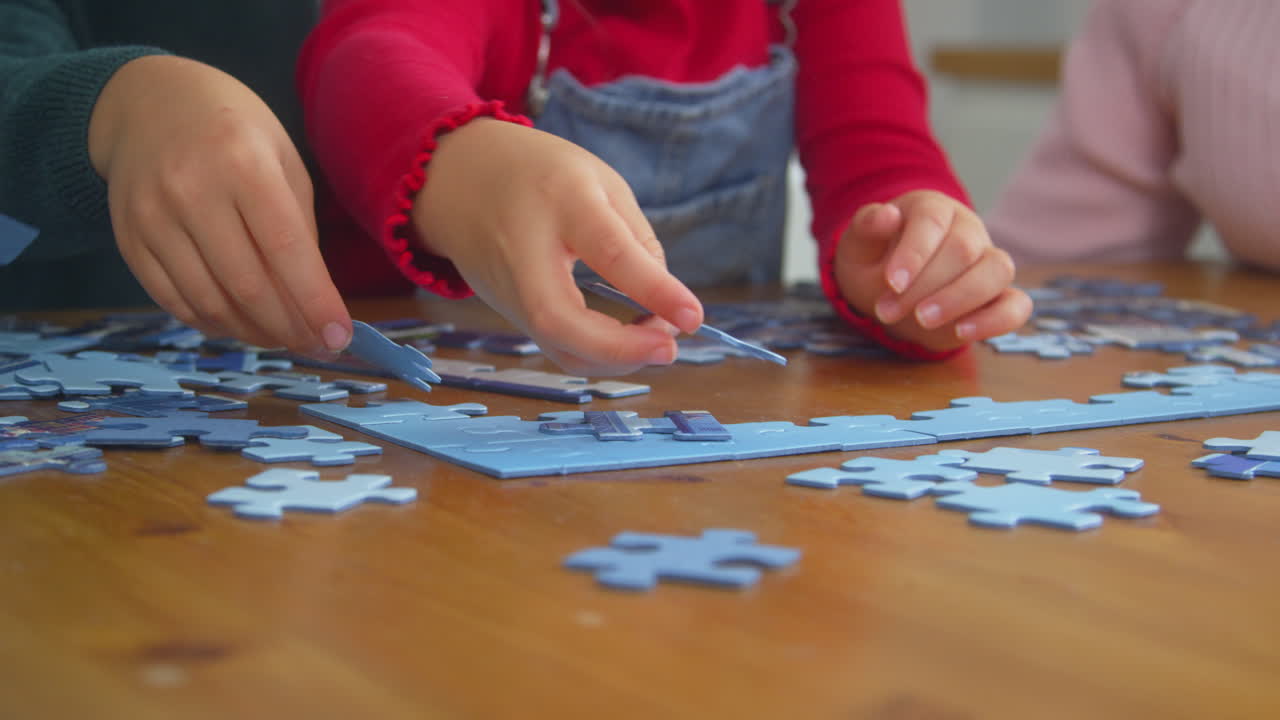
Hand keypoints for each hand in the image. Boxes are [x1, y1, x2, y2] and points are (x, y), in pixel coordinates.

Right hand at [89, 56, 350, 355]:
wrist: (149, 102)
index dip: (314, 302)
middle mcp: (191, 190)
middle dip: (288, 328)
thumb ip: (300, 230)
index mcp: (243, 164)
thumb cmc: (235, 132)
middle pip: (246, 285)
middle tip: (315, 345)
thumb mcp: (283, 162)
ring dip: (252, 333)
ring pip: (208, 302)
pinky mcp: (128, 238)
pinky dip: (212, 323)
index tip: (338, 337)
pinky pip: (173, 300)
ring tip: (282, 337)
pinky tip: (239, 323)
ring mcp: (152, 217)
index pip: (285, 249)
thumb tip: (315, 303)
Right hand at [412, 118, 702, 374]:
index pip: (608, 251)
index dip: (654, 289)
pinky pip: (555, 346)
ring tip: (657, 341)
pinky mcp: (506, 312)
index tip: (693, 316)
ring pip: (558, 347)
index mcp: (560, 200)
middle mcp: (524, 252)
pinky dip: (596, 355)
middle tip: (670, 348)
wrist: (457, 177)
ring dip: (614, 360)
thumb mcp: (600, 181)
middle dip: (620, 349)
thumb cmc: (540, 174)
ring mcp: (507, 289)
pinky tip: (628, 343)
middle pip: (560, 319)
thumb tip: (664, 303)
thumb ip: (637, 239)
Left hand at [835, 190, 1030, 350]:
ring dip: (959, 299)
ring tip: (923, 321)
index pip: (932, 220)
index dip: (915, 252)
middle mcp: (968, 229)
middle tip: (886, 311)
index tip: (892, 282)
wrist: (887, 290)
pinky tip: (962, 332)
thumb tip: (886, 216)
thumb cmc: (875, 260)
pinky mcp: (998, 296)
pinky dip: (997, 320)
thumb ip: (867, 228)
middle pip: (963, 249)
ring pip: (997, 270)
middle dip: (923, 285)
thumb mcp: (858, 245)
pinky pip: (1017, 305)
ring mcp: (988, 261)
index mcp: (932, 208)